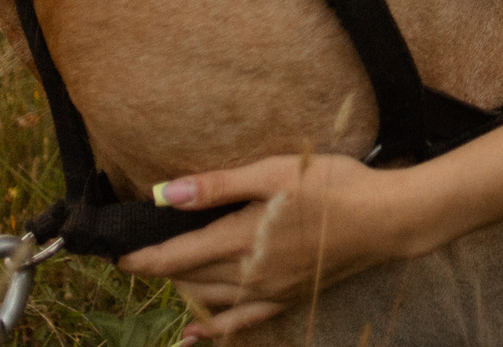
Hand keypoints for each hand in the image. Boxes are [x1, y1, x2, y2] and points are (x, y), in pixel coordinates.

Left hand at [119, 153, 426, 338]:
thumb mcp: (274, 172)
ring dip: (182, 290)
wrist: (388, 219)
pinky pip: (240, 322)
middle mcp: (247, 274)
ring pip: (208, 299)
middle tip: (137, 254)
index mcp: (239, 240)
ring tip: (165, 276)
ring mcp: (267, 291)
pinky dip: (212, 330)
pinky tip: (193, 336)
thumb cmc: (335, 186)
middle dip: (159, 268)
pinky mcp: (287, 298)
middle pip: (186, 278)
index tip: (114, 254)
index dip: (141, 257)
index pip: (174, 256)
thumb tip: (166, 194)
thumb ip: (218, 186)